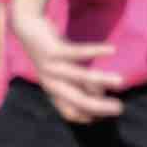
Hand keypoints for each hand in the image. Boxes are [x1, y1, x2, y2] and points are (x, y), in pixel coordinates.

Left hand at [8, 6, 122, 122]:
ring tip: (120, 81)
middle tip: (120, 108)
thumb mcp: (67, 71)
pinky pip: (77, 52)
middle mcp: (51, 83)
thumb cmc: (53, 52)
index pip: (71, 113)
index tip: (108, 115)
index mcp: (53, 92)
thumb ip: (81, 84)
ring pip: (80, 76)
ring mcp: (52, 67)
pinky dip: (95, 51)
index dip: (91, 116)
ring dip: (101, 79)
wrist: (26, 29)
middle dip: (99, 107)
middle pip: (77, 101)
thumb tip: (101, 94)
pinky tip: (112, 50)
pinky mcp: (54, 50)